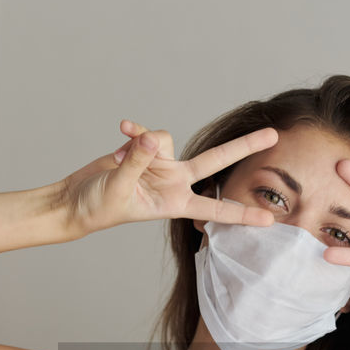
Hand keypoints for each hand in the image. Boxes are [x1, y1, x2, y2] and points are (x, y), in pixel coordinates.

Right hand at [61, 120, 276, 236]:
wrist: (77, 200)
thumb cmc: (98, 207)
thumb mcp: (119, 188)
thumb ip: (138, 162)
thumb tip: (152, 139)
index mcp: (174, 202)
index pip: (215, 207)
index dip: (241, 213)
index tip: (269, 220)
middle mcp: (174, 181)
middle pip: (215, 161)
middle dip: (243, 147)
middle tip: (273, 135)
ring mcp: (160, 165)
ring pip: (167, 139)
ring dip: (144, 143)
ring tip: (121, 158)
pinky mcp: (144, 151)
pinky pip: (145, 132)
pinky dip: (133, 130)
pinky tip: (122, 130)